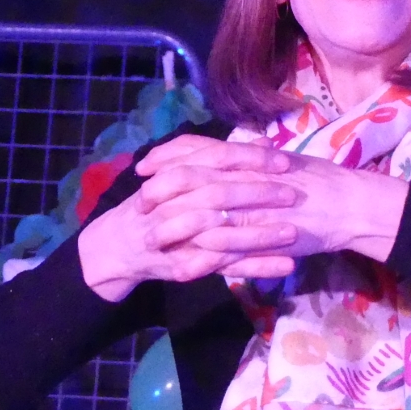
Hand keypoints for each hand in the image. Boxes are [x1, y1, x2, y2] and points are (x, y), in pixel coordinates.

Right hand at [78, 137, 299, 300]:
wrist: (116, 245)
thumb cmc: (155, 204)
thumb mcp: (181, 173)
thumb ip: (220, 158)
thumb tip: (264, 141)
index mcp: (176, 175)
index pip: (215, 159)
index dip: (249, 159)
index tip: (283, 160)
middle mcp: (174, 203)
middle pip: (219, 195)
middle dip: (258, 195)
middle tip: (293, 194)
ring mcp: (178, 237)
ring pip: (222, 235)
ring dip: (260, 235)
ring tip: (294, 234)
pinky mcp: (186, 265)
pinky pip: (225, 269)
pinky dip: (256, 268)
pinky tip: (285, 266)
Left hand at [138, 137, 409, 262]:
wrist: (350, 204)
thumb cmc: (319, 180)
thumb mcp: (280, 161)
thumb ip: (250, 158)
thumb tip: (227, 151)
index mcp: (248, 159)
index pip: (198, 151)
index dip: (167, 157)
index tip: (145, 166)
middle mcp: (246, 179)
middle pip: (191, 181)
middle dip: (161, 192)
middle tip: (140, 203)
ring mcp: (254, 210)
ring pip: (203, 217)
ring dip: (174, 228)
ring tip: (151, 239)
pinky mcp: (264, 240)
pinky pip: (227, 251)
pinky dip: (202, 260)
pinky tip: (182, 268)